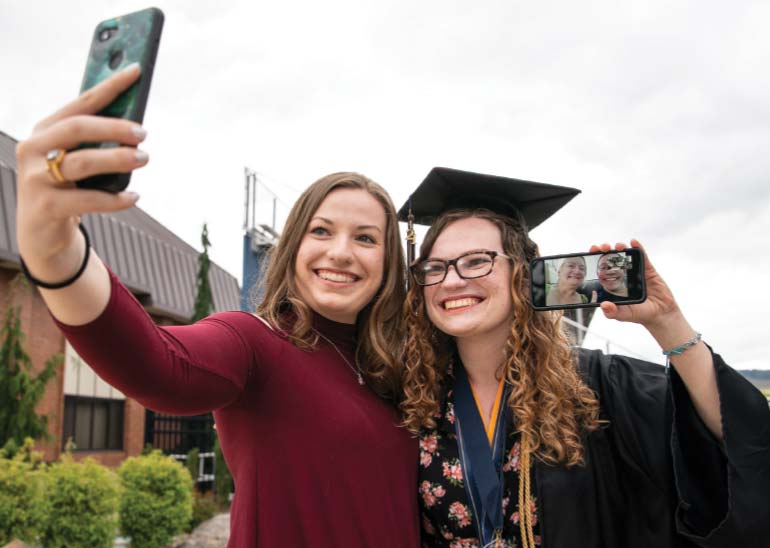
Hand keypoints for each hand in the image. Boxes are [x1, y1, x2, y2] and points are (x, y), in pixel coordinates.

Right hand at [16, 63, 147, 273]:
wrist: (42, 233)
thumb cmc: (67, 188)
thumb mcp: (76, 160)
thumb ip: (96, 142)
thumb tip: (136, 125)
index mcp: (45, 130)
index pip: (81, 102)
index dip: (109, 86)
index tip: (137, 71)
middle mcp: (34, 148)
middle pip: (77, 128)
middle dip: (114, 127)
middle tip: (142, 133)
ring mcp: (36, 178)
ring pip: (82, 163)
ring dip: (118, 159)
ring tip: (143, 158)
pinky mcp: (45, 207)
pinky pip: (87, 199)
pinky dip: (115, 199)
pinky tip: (134, 197)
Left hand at [589, 239, 679, 329]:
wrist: (661, 314)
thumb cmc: (640, 314)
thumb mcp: (624, 315)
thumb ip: (613, 312)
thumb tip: (603, 306)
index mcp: (612, 285)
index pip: (601, 270)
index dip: (595, 260)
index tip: (591, 253)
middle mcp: (622, 276)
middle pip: (611, 260)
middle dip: (605, 251)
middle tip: (603, 248)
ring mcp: (634, 272)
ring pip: (625, 256)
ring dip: (620, 248)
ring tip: (617, 246)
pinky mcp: (647, 270)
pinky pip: (643, 257)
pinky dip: (638, 248)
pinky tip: (633, 242)